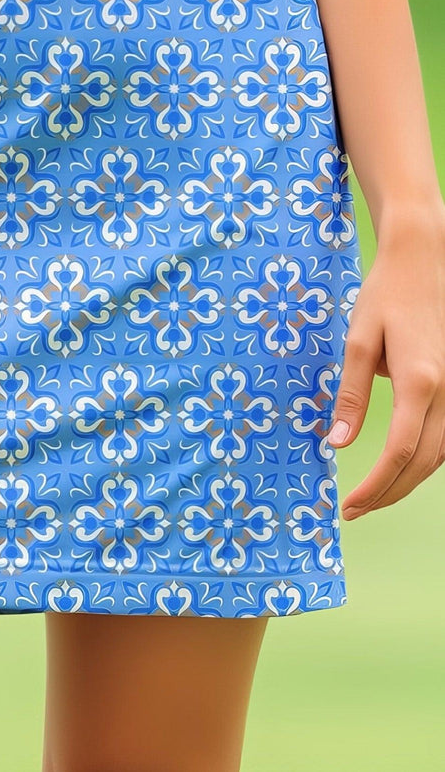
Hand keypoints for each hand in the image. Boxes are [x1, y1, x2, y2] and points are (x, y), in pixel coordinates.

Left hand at [327, 208, 444, 518]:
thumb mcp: (357, 342)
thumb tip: (337, 442)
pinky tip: (401, 468)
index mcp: (422, 382)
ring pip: (441, 454)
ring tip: (372, 495)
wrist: (422, 261)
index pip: (401, 452)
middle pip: (424, 462)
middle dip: (389, 492)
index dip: (376, 485)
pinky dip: (425, 459)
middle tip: (354, 510)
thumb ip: (351, 395)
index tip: (349, 505)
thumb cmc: (386, 296)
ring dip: (408, 480)